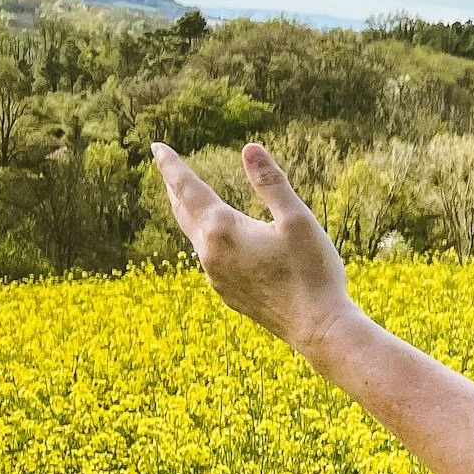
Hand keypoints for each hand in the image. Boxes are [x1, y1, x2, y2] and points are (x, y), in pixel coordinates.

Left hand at [153, 142, 358, 352]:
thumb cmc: (313, 271)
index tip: (156, 147)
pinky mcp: (228, 292)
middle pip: (182, 211)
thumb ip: (271, 183)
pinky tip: (217, 243)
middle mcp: (210, 252)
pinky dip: (206, 239)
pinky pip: (208, 258)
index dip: (171, 165)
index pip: (187, 187)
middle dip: (173, 187)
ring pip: (194, 236)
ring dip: (189, 213)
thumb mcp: (298, 220)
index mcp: (223, 228)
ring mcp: (216, 276)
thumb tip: (249, 148)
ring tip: (187, 201)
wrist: (317, 327)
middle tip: (165, 168)